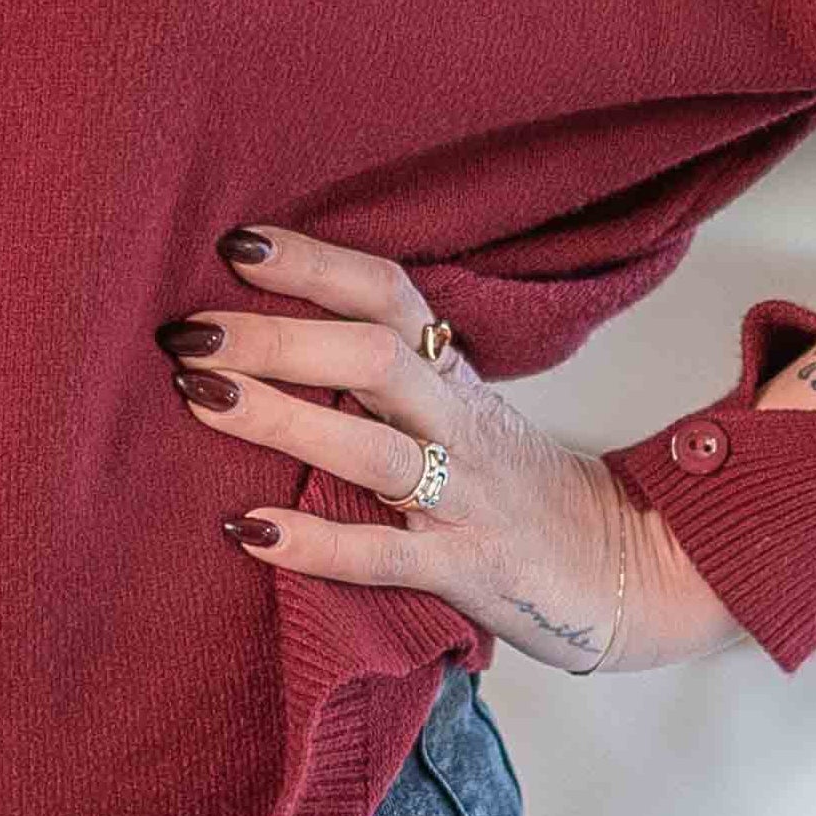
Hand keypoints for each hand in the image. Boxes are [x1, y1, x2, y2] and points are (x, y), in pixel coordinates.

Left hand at [161, 224, 744, 677]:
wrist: (628, 573)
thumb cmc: (519, 493)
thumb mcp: (463, 416)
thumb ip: (391, 381)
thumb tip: (275, 342)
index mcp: (456, 380)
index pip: (390, 296)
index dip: (316, 263)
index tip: (236, 243)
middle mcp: (460, 426)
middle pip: (374, 356)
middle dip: (277, 336)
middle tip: (187, 331)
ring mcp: (465, 498)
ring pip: (373, 448)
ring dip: (281, 418)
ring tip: (199, 396)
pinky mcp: (468, 571)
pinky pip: (386, 555)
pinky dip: (315, 542)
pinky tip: (247, 529)